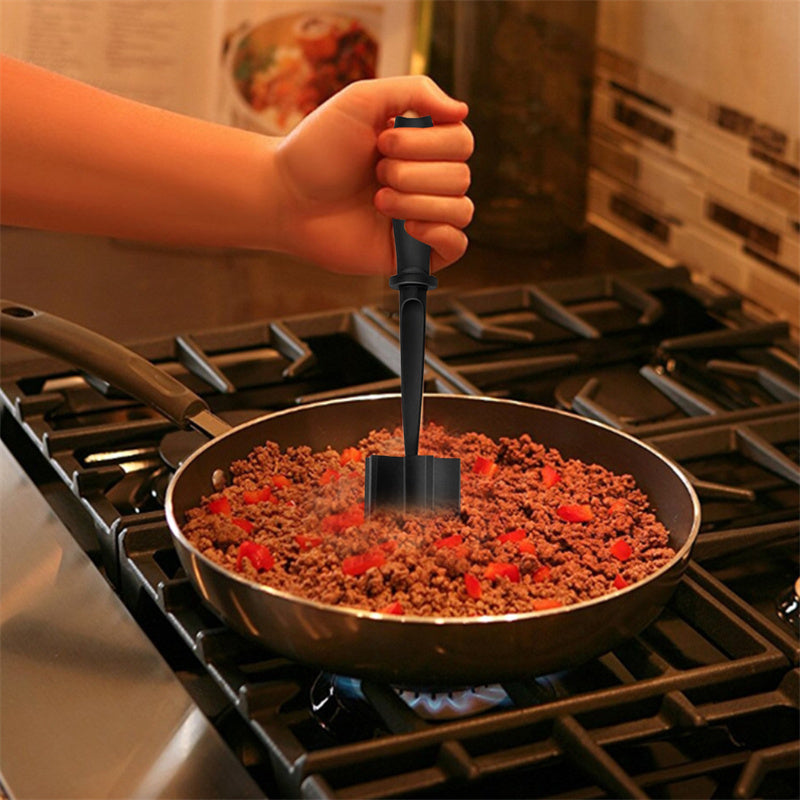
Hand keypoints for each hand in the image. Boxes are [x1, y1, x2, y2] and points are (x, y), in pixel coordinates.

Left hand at [274, 75, 472, 274]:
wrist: (286, 197)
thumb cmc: (317, 148)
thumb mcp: (363, 99)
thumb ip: (416, 91)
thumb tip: (463, 111)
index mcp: (420, 146)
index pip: (461, 142)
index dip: (429, 143)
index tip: (383, 142)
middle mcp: (425, 180)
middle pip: (461, 176)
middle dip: (414, 173)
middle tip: (374, 174)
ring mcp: (421, 217)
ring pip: (460, 209)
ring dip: (418, 201)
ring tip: (378, 201)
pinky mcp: (412, 253)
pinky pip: (457, 246)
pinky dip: (440, 233)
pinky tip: (407, 226)